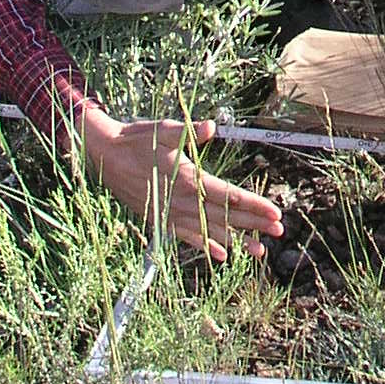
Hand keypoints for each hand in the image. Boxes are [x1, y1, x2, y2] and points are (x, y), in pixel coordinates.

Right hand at [74, 104, 282, 262]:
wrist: (104, 158)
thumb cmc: (136, 139)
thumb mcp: (162, 129)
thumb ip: (188, 131)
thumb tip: (211, 127)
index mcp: (186, 179)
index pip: (228, 195)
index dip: (254, 205)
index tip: (275, 212)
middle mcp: (181, 201)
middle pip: (224, 216)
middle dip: (253, 224)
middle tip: (280, 231)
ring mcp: (170, 214)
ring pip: (209, 232)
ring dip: (236, 242)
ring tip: (259, 252)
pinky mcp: (161, 220)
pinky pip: (188, 238)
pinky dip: (206, 247)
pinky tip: (222, 256)